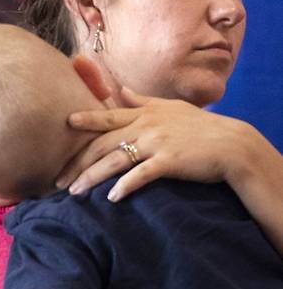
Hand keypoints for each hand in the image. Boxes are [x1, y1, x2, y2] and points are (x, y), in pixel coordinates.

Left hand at [57, 87, 240, 201]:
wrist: (230, 144)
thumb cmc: (200, 126)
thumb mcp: (170, 107)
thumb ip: (142, 101)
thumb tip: (121, 90)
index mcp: (144, 114)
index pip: (107, 118)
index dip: (85, 121)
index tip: (63, 124)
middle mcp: (146, 126)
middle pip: (104, 143)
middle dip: (78, 162)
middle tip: (58, 179)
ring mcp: (157, 143)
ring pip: (116, 160)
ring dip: (93, 177)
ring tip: (74, 192)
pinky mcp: (170, 161)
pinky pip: (142, 174)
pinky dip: (126, 185)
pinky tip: (112, 197)